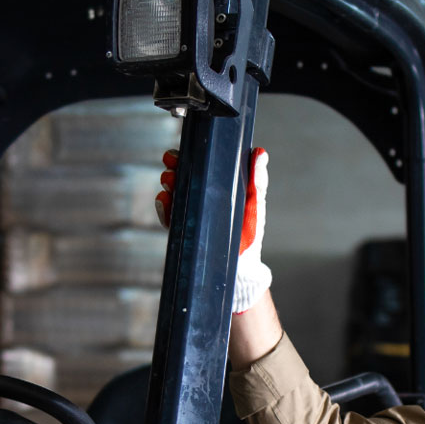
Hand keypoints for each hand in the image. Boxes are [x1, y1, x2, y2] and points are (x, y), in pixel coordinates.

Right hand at [155, 147, 272, 314]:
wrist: (239, 271)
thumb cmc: (250, 237)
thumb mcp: (255, 206)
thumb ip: (256, 181)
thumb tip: (260, 153)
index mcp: (220, 189)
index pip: (202, 168)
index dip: (190, 158)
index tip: (181, 152)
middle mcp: (204, 199)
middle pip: (184, 178)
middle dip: (175, 169)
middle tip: (170, 164)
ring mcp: (193, 214)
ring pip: (175, 194)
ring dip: (169, 185)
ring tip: (168, 182)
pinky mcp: (185, 229)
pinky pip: (170, 216)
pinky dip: (165, 208)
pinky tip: (164, 201)